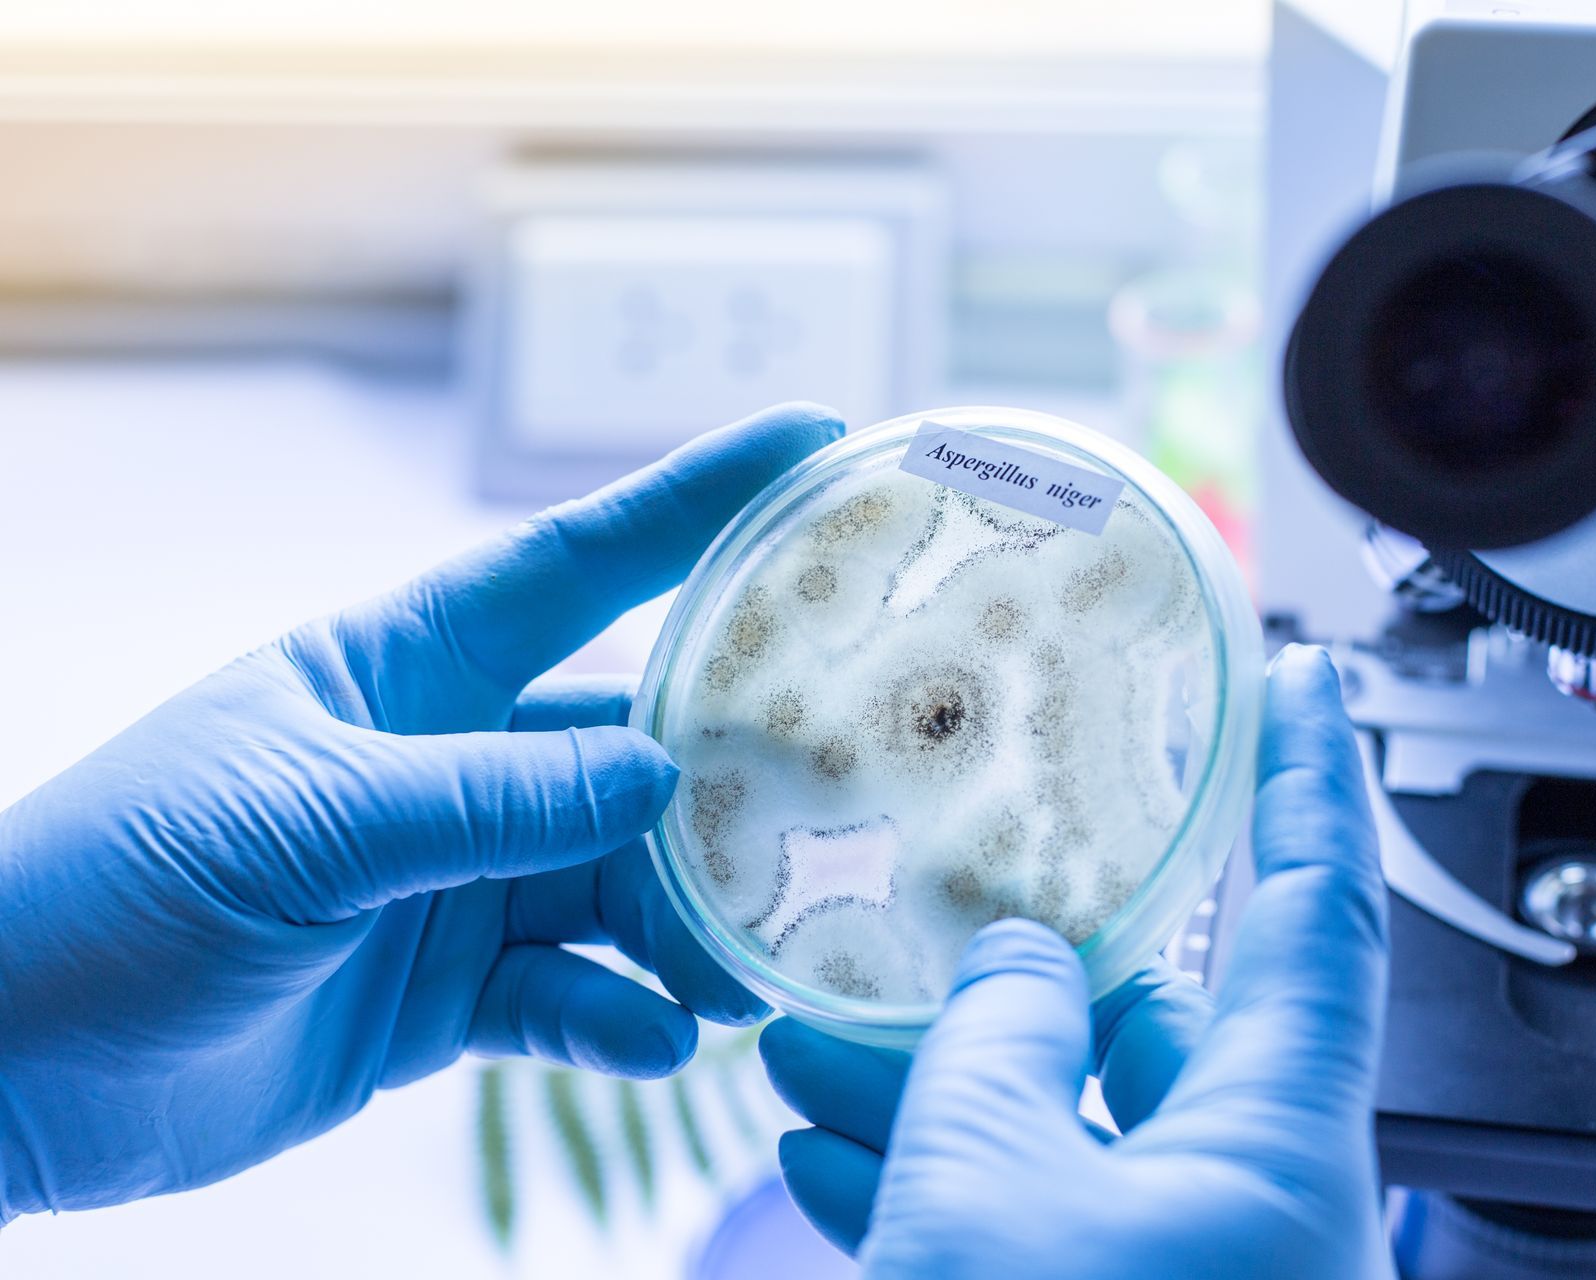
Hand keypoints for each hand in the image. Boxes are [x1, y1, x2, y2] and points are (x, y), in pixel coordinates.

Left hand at [0, 404, 841, 1220]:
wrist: (5, 1076)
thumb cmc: (110, 892)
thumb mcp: (304, 821)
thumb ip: (487, 798)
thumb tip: (657, 773)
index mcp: (402, 669)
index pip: (573, 565)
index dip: (694, 501)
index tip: (811, 444)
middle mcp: (449, 762)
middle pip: (628, 742)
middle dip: (731, 767)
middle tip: (842, 790)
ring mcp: (455, 880)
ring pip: (619, 881)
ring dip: (687, 923)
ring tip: (744, 965)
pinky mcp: (448, 995)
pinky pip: (569, 996)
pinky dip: (618, 1021)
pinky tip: (650, 1042)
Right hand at [761, 644, 1391, 1277]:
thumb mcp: (986, 1184)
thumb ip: (1001, 1040)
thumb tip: (1020, 960)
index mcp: (1282, 1142)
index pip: (1323, 911)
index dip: (1314, 777)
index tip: (1299, 679)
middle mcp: (1258, 1197)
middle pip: (1156, 1022)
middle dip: (1016, 965)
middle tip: (915, 913)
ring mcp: (1190, 1263)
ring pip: (1069, 1128)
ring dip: (936, 1084)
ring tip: (809, 1043)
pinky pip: (1038, 1221)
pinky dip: (939, 1182)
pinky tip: (825, 1156)